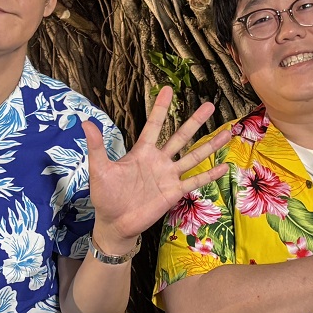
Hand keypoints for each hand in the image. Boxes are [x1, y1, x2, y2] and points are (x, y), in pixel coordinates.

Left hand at [83, 86, 232, 253]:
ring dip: (210, 145)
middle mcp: (159, 161)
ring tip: (227, 133)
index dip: (160, 108)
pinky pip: (195, 181)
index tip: (168, 89)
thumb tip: (85, 122)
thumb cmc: (106, 196)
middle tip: (210, 105)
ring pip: (193, 156)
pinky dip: (209, 174)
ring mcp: (169, 176)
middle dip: (195, 121)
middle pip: (180, 137)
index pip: (153, 125)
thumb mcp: (99, 170)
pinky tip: (224, 166)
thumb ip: (97, 147)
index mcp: (142, 152)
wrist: (115, 223)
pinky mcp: (174, 193)